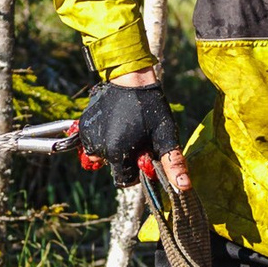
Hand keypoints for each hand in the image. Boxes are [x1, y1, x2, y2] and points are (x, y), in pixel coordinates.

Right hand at [77, 70, 190, 191]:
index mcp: (117, 153)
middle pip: (113, 167)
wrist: (131, 79)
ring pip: (101, 156)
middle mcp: (98, 147)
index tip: (143, 154)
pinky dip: (102, 138)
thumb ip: (173, 164)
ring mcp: (88, 136)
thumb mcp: (166, 136)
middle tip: (136, 139)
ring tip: (126, 131)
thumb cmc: (151, 108)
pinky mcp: (83, 125)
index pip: (124, 180)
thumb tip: (183, 187)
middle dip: (125, 159)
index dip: (136, 172)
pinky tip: (115, 124)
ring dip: (113, 149)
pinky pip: (92, 142)